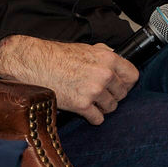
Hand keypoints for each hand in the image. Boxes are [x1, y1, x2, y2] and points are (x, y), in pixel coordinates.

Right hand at [0, 35, 136, 123]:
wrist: (35, 64)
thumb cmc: (57, 55)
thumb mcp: (86, 48)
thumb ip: (104, 55)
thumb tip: (117, 60)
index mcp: (107, 59)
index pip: (133, 76)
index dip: (127, 82)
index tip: (120, 86)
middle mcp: (104, 75)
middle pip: (122, 94)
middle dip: (112, 95)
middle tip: (99, 94)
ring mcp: (93, 91)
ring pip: (111, 107)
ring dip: (102, 107)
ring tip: (90, 100)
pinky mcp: (82, 105)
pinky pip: (98, 118)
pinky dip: (92, 117)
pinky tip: (84, 109)